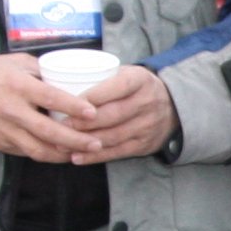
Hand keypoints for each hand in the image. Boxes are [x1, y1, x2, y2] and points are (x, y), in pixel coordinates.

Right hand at [0, 52, 100, 161]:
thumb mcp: (18, 62)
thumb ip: (43, 70)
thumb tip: (73, 78)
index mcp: (18, 86)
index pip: (50, 98)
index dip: (73, 107)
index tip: (93, 112)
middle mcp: (12, 110)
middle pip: (48, 131)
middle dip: (75, 140)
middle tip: (97, 142)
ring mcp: (6, 130)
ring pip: (39, 149)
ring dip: (64, 154)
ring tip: (85, 153)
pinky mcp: (2, 143)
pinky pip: (28, 153)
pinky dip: (48, 156)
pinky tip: (64, 155)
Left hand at [55, 62, 176, 163]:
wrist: (171, 107)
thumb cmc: (135, 88)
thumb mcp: (126, 74)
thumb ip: (101, 77)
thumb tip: (59, 80)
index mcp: (140, 80)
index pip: (116, 87)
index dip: (92, 96)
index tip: (68, 102)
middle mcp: (147, 102)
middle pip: (113, 114)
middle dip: (85, 122)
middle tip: (61, 125)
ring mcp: (147, 126)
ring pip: (113, 136)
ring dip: (86, 141)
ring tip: (62, 143)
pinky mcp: (144, 145)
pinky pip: (117, 152)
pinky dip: (95, 156)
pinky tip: (77, 157)